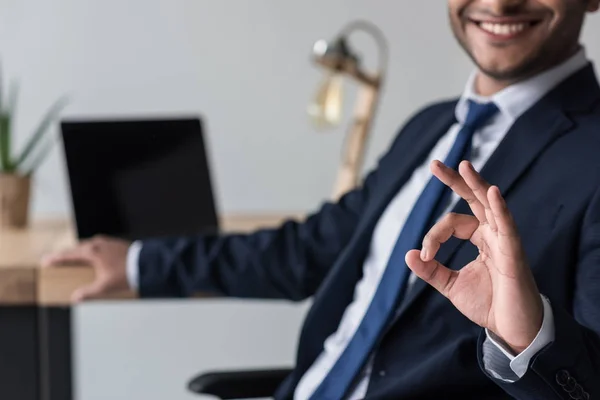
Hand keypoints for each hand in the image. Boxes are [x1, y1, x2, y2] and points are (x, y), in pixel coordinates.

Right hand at [41, 235, 131, 302]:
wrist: (146, 264)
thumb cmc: (126, 274)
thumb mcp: (105, 286)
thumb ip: (88, 292)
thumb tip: (75, 298)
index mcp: (91, 252)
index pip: (68, 255)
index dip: (56, 258)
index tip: (45, 261)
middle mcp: (98, 243)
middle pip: (77, 248)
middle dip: (67, 254)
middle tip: (57, 260)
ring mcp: (107, 241)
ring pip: (88, 245)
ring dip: (80, 251)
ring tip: (74, 259)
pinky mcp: (115, 243)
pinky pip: (98, 245)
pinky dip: (91, 250)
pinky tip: (94, 257)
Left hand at [405, 160, 542, 353]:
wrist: (510, 329)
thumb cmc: (488, 305)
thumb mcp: (451, 286)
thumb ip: (431, 270)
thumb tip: (409, 254)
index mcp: (480, 238)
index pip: (452, 223)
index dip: (434, 235)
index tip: (427, 255)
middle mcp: (493, 234)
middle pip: (474, 199)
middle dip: (456, 181)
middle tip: (435, 164)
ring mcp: (505, 241)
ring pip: (490, 206)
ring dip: (476, 184)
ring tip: (463, 166)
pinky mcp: (513, 253)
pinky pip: (507, 226)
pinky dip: (500, 208)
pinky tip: (492, 191)